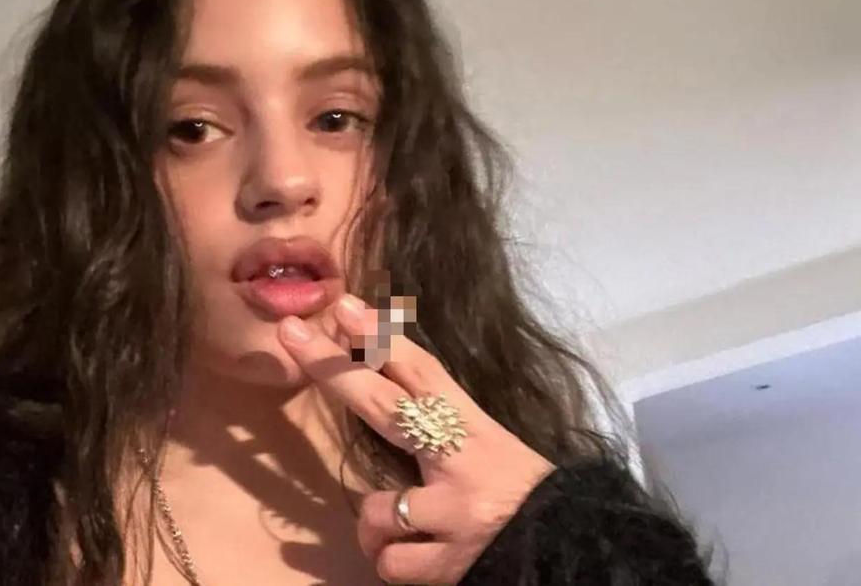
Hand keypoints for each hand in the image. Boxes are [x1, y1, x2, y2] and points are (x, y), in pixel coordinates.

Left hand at [276, 293, 555, 584]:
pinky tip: (414, 555)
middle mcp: (463, 465)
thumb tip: (377, 374)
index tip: (343, 307)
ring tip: (405, 527)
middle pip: (387, 407)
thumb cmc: (524, 495)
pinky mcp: (450, 565)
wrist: (576, 551)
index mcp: (476, 430)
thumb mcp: (487, 446)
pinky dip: (393, 560)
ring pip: (376, 508)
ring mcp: (454, 515)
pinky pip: (390, 562)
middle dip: (336, 370)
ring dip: (378, 522)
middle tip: (291, 335)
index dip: (381, 338)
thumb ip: (437, 421)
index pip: (424, 374)